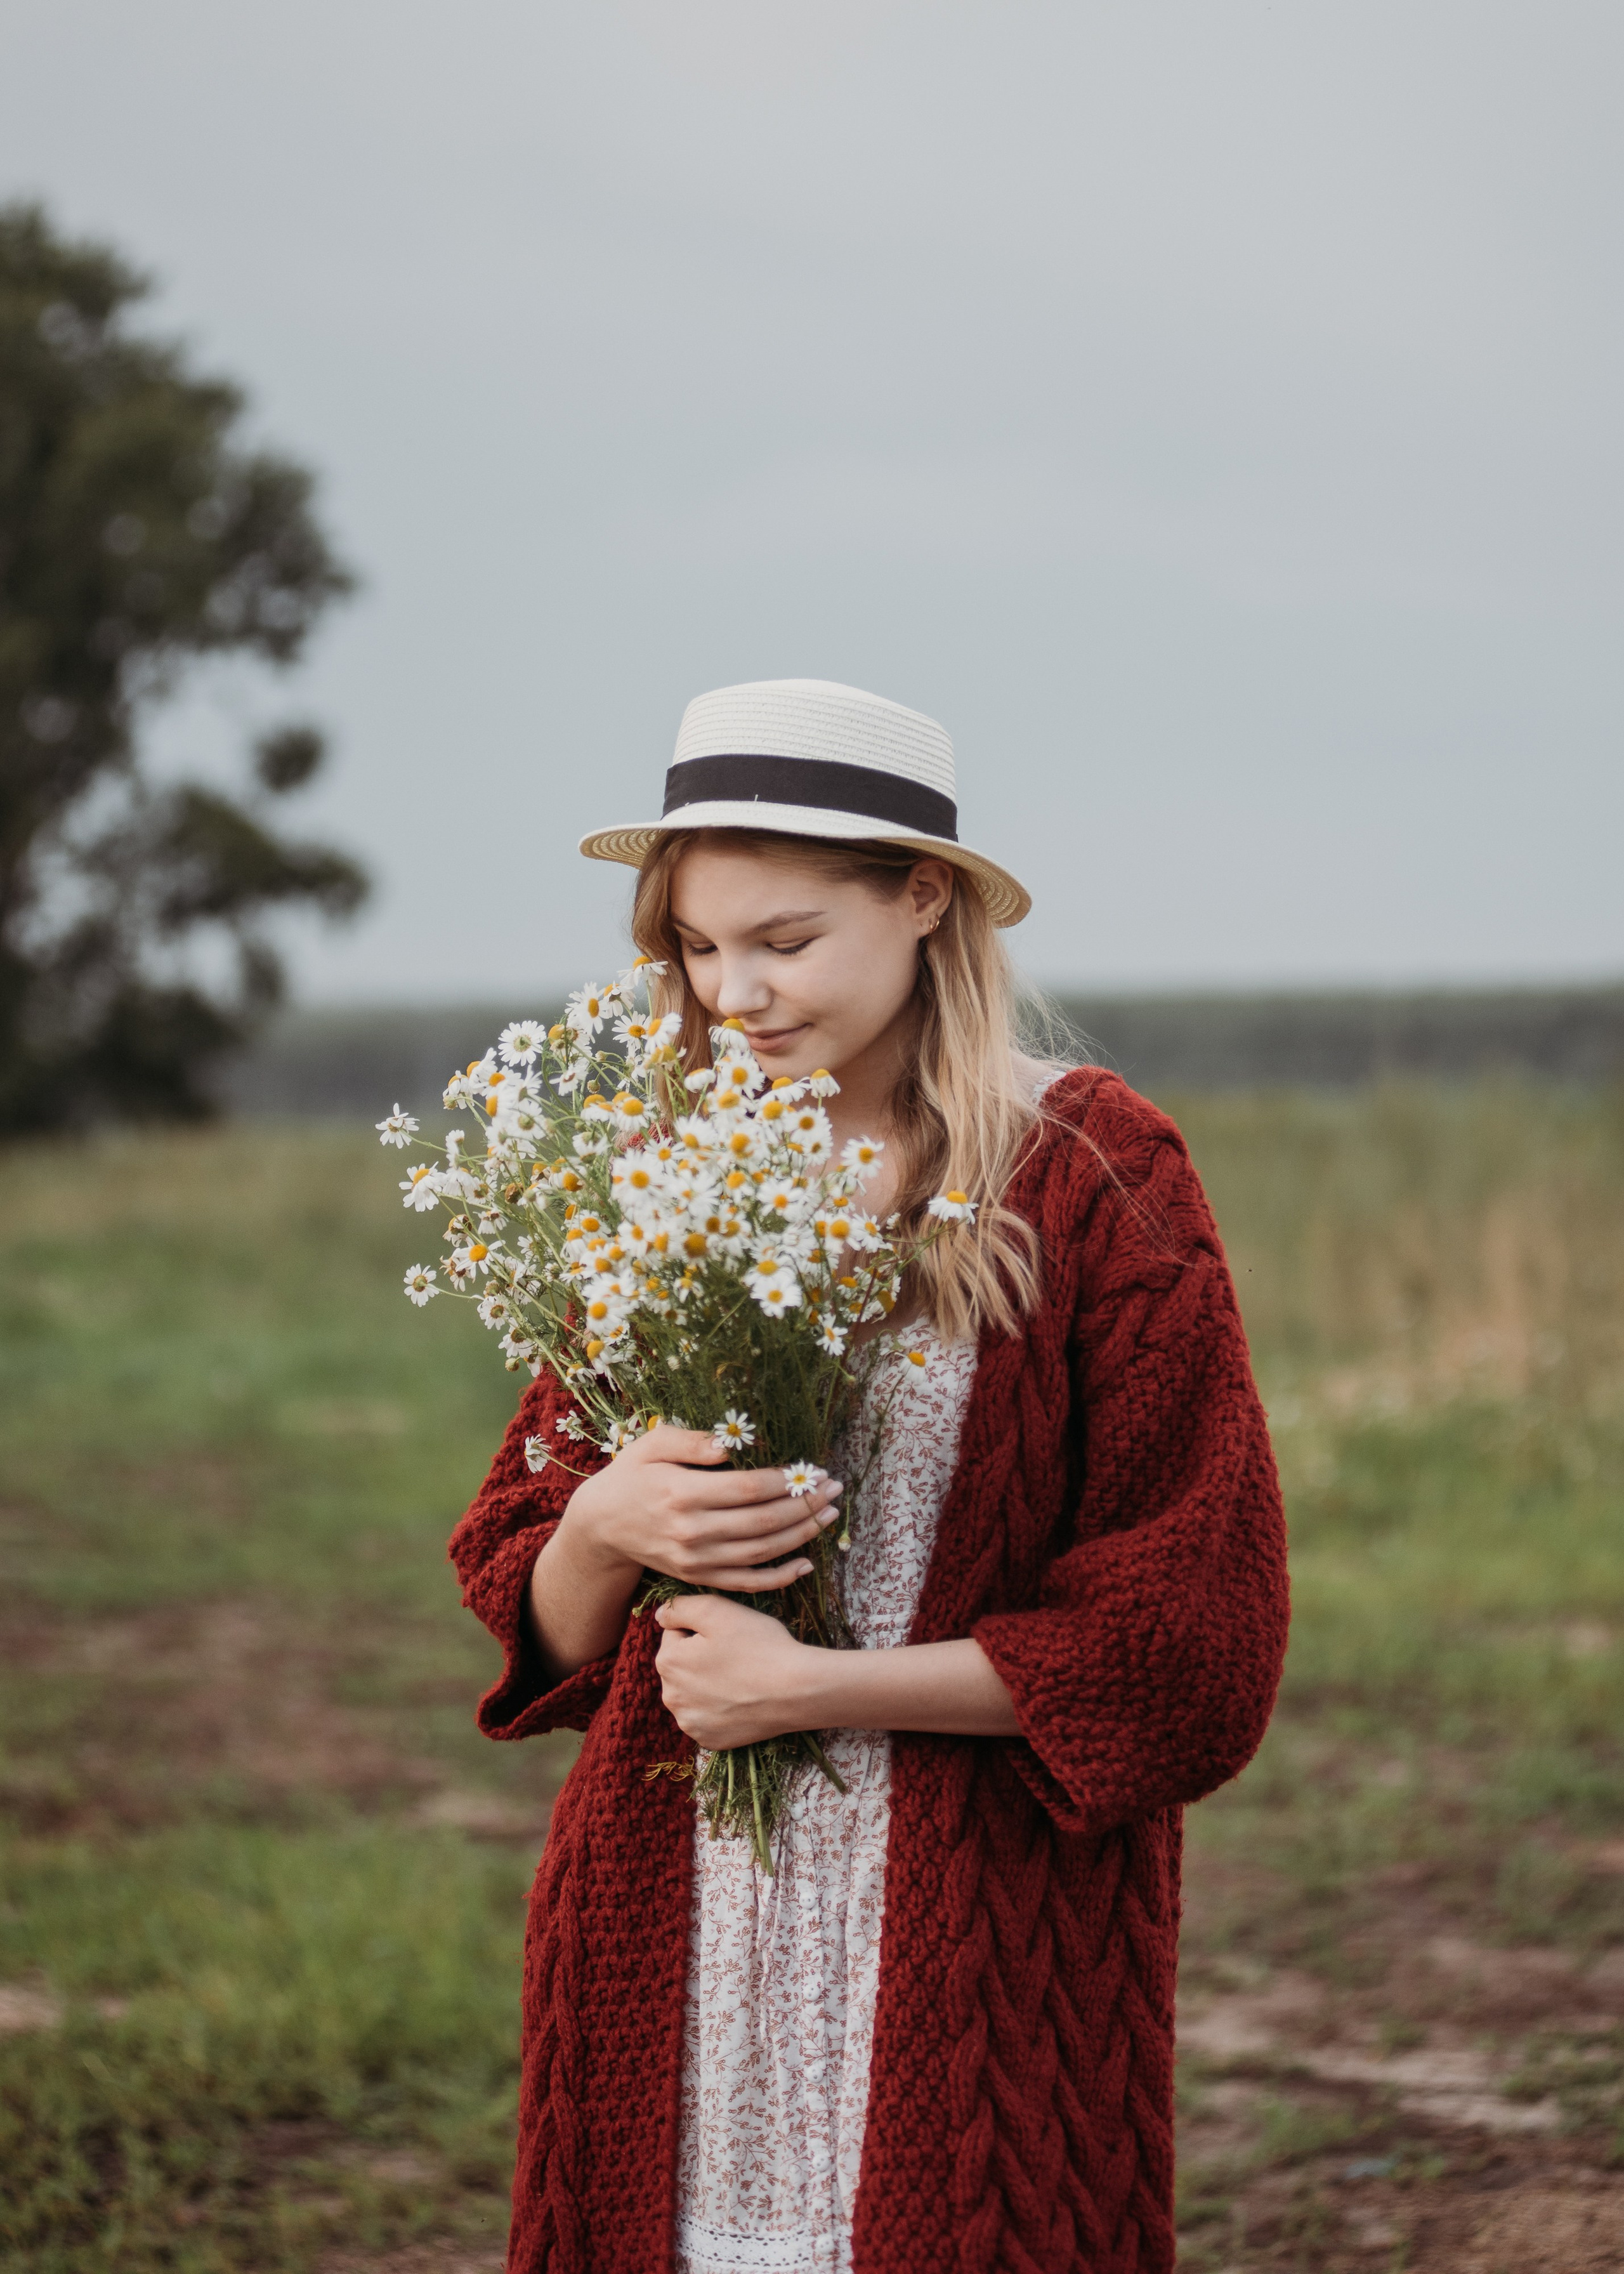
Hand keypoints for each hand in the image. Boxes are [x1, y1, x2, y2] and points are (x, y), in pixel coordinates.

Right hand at [560, 1424, 844, 1592]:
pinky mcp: (698, 1577)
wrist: (601, 1526)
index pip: (749, 1489)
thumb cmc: (632, 1475)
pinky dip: (779, 1577)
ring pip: (761, 1552)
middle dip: (805, 1505)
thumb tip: (728, 1446)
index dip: (787, 1481)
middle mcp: (692, 1530)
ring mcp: (696, 1559)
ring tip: (829, 1515)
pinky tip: (805, 1564)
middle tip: (835, 1489)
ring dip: (802, 1535)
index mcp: (682, 1492)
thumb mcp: (652, 1444)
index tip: (814, 1470)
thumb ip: (691, 1441)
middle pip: (763, 1522)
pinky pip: (746, 1582)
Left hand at [654, 1593, 819, 1748]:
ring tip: (739, 1676)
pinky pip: (706, 1717)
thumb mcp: (717, 1610)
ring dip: (707, 1683)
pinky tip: (740, 1699)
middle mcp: (671, 1698)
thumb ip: (679, 1607)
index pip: (675, 1634)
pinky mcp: (709, 1741)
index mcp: (668, 1662)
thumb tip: (660, 1616)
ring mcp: (690, 1723)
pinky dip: (718, 1708)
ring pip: (692, 1693)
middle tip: (735, 1654)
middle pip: (681, 1665)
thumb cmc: (758, 1646)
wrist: (796, 1691)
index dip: (701, 1628)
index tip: (726, 1634)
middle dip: (700, 1657)